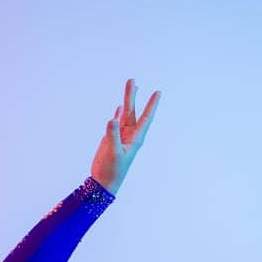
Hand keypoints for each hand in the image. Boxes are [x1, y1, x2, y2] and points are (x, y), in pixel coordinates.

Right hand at [89, 77, 159, 195]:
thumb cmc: (112, 170)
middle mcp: (130, 135)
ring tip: (129, 86)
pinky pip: (116, 123)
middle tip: (132, 80)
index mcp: (136, 138)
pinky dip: (118, 114)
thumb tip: (112, 119)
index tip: (158, 92)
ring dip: (126, 101)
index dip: (152, 105)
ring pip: (124, 115)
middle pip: (133, 112)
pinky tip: (119, 108)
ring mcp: (121, 136)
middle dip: (133, 96)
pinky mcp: (111, 139)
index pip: (146, 118)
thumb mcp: (113, 152)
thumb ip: (112, 135)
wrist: (103, 181)